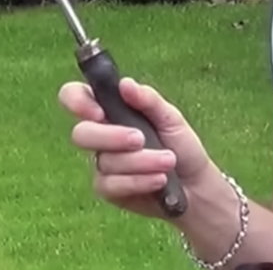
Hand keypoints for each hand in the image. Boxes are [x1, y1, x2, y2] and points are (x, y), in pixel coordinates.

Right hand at [58, 77, 213, 218]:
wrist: (196, 185)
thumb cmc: (181, 146)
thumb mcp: (171, 118)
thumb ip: (148, 100)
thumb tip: (125, 83)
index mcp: (111, 109)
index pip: (76, 97)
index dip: (77, 101)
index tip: (99, 112)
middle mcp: (101, 135)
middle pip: (81, 134)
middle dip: (111, 136)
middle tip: (140, 139)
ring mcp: (102, 163)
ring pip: (105, 161)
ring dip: (140, 161)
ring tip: (168, 161)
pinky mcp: (107, 189)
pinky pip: (111, 184)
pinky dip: (138, 181)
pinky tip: (159, 180)